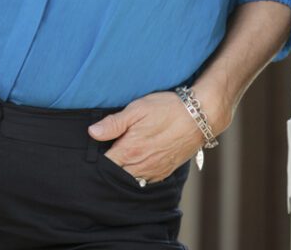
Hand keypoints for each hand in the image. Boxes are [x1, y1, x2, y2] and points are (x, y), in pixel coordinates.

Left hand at [87, 87, 230, 182]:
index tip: (96, 149)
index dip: (97, 158)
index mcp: (130, 150)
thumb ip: (114, 123)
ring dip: (124, 172)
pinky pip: (146, 181)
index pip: (105, 164)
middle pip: (116, 175)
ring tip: (122, 158)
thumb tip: (92, 133)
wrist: (198, 117)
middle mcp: (140, 166)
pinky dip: (138, 175)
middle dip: (109, 167)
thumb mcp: (137, 109)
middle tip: (108, 153)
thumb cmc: (166, 109)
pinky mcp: (164, 172)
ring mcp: (154, 171)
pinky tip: (137, 164)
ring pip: (131, 180)